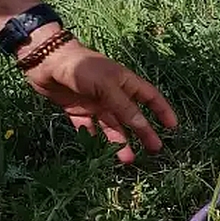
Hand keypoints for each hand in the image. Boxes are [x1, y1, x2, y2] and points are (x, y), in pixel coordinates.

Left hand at [20, 33, 177, 164]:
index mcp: (125, 82)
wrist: (47, 61)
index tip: (172, 127)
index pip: (150, 97)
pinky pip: (89, 128)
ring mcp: (95, 103)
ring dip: (121, 141)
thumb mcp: (107, 86)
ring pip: (112, 126)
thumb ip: (125, 107)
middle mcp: (112, 94)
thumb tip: (143, 125)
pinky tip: (100, 153)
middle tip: (155, 149)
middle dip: (144, 132)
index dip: (162, 110)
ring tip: (128, 160)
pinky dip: (94, 139)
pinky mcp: (77, 110)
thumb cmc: (82, 68)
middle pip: (133, 116)